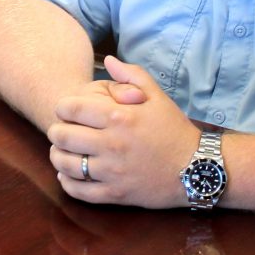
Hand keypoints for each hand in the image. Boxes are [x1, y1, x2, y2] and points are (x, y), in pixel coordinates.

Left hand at [47, 55, 200, 207]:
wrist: (197, 168)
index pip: (71, 109)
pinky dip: (67, 181)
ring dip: (58, 156)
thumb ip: (130, 75)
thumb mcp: (157, 96)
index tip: (65, 110)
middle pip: (62, 136)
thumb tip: (108, 60)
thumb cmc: (174, 129)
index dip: (63, 108)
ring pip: (66, 164)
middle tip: (61, 130)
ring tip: (62, 151)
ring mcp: (112, 171)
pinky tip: (68, 173)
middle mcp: (111, 144)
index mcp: (119, 117)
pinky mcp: (115, 194)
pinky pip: (78, 190)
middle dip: (57, 131)